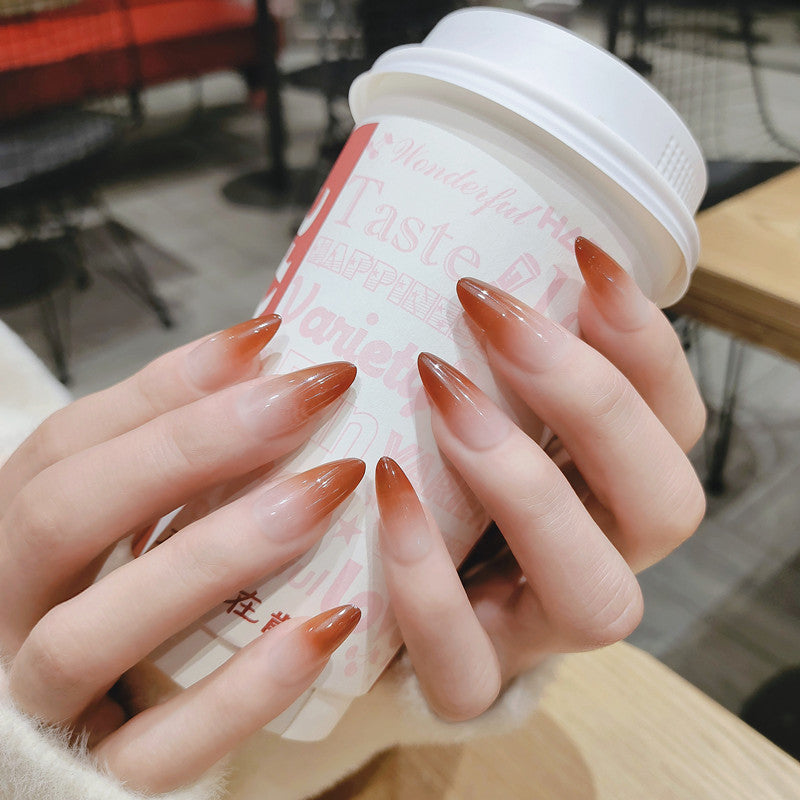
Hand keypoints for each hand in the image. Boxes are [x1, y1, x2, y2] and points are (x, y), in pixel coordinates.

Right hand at [0, 316, 362, 793]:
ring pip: (91, 631)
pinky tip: (328, 625)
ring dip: (217, 551)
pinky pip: (157, 750)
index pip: (73, 442)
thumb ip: (176, 450)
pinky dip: (242, 690)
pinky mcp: (94, 778)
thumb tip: (265, 359)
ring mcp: (41, 699)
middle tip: (312, 395)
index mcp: (17, 529)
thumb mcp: (131, 514)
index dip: (171, 384)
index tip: (273, 338)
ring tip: (329, 489)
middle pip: (66, 513)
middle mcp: (11, 607)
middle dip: (193, 445)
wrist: (89, 725)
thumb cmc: (124, 595)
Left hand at [375, 238, 705, 720]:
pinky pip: (466, 661)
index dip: (640, 338)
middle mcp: (601, 559)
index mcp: (615, 486)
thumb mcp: (468, 401)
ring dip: (525, 485)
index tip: (580, 254)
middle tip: (496, 315)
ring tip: (444, 394)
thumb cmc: (430, 472)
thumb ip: (486, 350)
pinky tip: (384, 490)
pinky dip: (426, 578)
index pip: (669, 417)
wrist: (377, 597)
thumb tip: (470, 261)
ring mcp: (539, 631)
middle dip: (591, 400)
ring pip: (596, 596)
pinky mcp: (468, 682)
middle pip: (663, 503)